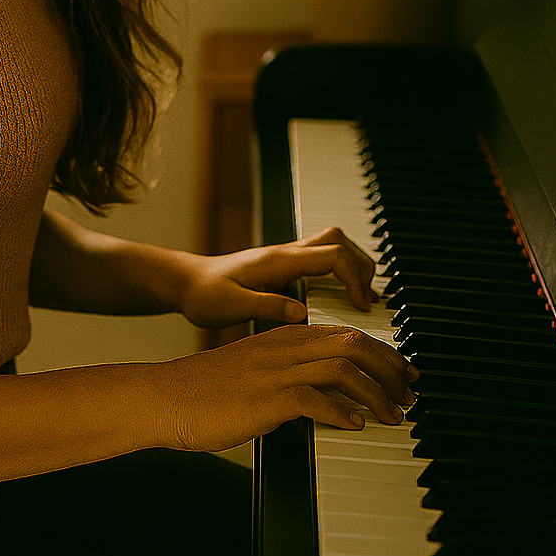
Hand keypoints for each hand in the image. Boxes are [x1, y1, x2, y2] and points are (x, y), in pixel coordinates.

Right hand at [161, 323, 416, 453]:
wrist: (163, 397)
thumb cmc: (204, 391)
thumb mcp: (254, 372)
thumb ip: (287, 374)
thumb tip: (324, 396)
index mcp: (282, 337)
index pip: (345, 333)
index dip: (382, 352)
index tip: (402, 372)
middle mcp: (283, 346)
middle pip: (353, 343)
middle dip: (390, 367)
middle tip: (409, 392)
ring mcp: (274, 371)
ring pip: (343, 368)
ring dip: (376, 393)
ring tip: (393, 415)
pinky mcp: (264, 399)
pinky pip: (315, 399)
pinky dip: (342, 413)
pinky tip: (356, 426)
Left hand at [178, 226, 377, 328]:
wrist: (187, 284)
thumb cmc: (205, 294)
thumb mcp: (232, 306)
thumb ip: (267, 307)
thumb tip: (302, 313)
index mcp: (279, 260)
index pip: (333, 256)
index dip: (355, 279)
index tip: (361, 306)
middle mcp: (287, 253)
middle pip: (340, 242)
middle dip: (362, 267)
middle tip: (368, 301)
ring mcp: (287, 257)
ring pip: (334, 245)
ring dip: (354, 266)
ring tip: (363, 297)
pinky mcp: (285, 267)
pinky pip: (323, 259)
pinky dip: (341, 272)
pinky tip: (343, 296)